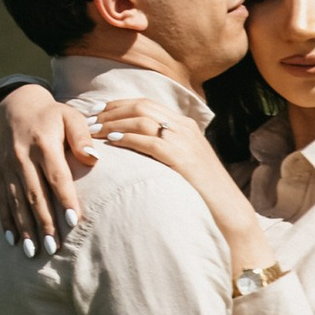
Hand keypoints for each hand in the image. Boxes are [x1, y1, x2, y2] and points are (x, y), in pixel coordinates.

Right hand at [0, 88, 96, 249]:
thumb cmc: (52, 115)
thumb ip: (82, 136)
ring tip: (32, 252)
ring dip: (24, 228)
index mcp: (43, 143)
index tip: (74, 221)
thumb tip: (93, 158)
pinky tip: (13, 240)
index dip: (65, 198)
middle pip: (34, 194)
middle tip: (53, 248)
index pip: (56, 176)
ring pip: (17, 202)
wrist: (16, 106)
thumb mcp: (70, 116)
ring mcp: (8, 167)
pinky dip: (6, 221)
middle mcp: (22, 157)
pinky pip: (2, 200)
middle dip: (43, 223)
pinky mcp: (0, 174)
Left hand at [84, 98, 267, 270]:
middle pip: (140, 106)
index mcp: (184, 125)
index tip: (96, 113)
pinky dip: (127, 138)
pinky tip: (111, 142)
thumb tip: (135, 149)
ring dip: (112, 123)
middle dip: (110, 111)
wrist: (228, 211)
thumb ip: (164, 151)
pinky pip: (148, 140)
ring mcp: (184, 140)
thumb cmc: (202, 192)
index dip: (117, 106)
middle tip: (86, 120)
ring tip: (92, 131)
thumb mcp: (184, 163)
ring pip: (141, 119)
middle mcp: (184, 127)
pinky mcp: (181, 157)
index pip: (145, 104)